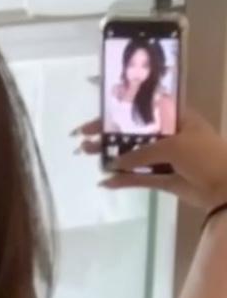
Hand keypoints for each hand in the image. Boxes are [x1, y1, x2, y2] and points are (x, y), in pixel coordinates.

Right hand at [72, 108, 226, 209]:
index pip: (143, 111)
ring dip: (112, 157)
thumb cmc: (204, 155)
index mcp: (175, 118)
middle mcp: (169, 135)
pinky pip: (138, 178)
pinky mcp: (163, 180)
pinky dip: (123, 181)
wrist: (224, 187)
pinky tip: (105, 182)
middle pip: (134, 134)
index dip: (121, 112)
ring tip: (87, 155)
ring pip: (133, 156)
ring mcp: (165, 158)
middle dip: (110, 135)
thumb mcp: (174, 146)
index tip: (98, 116)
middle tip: (85, 139)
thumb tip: (113, 164)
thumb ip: (142, 153)